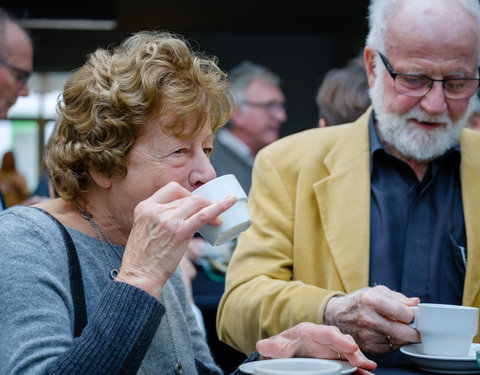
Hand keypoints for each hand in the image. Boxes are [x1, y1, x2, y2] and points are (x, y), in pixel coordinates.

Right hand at [116, 181, 235, 298]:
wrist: (139, 276)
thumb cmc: (143, 258)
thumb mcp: (144, 229)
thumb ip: (159, 219)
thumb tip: (181, 218)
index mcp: (145, 207)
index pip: (172, 189)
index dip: (187, 194)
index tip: (195, 203)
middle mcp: (155, 210)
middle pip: (186, 198)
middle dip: (202, 204)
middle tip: (210, 214)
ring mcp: (168, 219)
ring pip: (197, 203)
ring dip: (211, 207)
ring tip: (219, 219)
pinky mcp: (180, 232)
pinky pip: (203, 215)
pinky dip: (219, 207)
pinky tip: (229, 202)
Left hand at [256, 322, 376, 373]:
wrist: (285, 354)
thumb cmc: (284, 346)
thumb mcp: (277, 346)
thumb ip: (273, 346)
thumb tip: (262, 345)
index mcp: (310, 332)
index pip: (327, 333)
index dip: (339, 339)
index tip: (350, 347)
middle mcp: (324, 339)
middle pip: (342, 342)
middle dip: (353, 351)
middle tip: (362, 362)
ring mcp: (331, 351)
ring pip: (349, 353)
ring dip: (359, 360)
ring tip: (368, 368)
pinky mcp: (335, 361)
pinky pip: (349, 364)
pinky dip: (358, 369)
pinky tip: (365, 374)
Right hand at [323, 285, 420, 353]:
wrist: (336, 314)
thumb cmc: (358, 301)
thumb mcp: (376, 291)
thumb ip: (398, 297)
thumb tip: (415, 303)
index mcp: (370, 300)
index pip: (402, 312)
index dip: (413, 314)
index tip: (413, 314)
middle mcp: (367, 318)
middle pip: (402, 332)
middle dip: (414, 331)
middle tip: (416, 327)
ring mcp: (366, 334)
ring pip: (398, 341)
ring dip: (403, 337)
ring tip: (398, 327)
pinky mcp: (366, 346)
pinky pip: (389, 348)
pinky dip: (394, 342)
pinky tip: (388, 334)